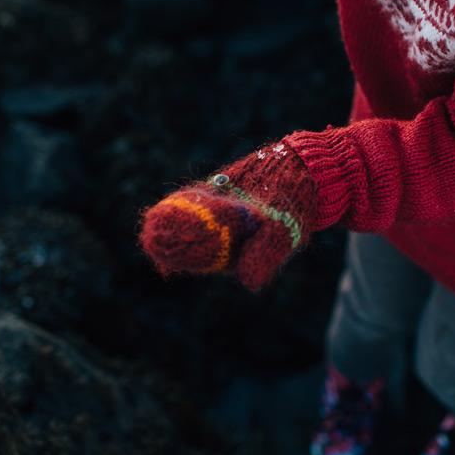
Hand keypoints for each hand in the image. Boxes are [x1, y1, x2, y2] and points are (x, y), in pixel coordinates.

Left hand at [139, 143, 317, 290]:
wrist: (303, 171)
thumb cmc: (296, 206)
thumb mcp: (284, 232)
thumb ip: (266, 255)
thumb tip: (249, 283)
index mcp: (243, 252)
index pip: (209, 259)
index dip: (188, 259)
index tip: (166, 260)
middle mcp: (230, 238)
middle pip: (196, 244)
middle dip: (173, 244)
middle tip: (150, 242)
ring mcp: (224, 217)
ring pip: (194, 225)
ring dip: (172, 226)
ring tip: (150, 226)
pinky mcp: (221, 196)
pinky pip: (198, 203)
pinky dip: (182, 206)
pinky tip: (162, 210)